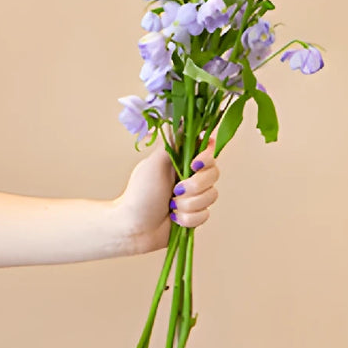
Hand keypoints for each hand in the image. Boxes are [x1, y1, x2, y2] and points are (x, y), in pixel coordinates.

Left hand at [115, 138, 219, 254]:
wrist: (133, 227)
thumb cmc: (139, 194)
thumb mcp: (154, 164)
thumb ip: (173, 143)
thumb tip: (184, 120)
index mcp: (182, 160)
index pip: (209, 150)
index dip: (206, 159)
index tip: (193, 165)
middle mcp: (191, 176)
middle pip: (214, 174)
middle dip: (194, 186)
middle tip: (175, 190)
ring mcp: (195, 196)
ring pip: (211, 197)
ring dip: (188, 205)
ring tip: (171, 206)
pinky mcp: (196, 215)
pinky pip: (205, 215)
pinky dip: (188, 219)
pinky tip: (174, 219)